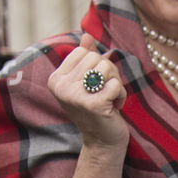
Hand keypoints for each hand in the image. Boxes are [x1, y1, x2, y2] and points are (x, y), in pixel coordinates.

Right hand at [47, 34, 127, 150]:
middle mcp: (61, 87)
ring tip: (110, 98)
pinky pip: (116, 84)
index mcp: (56, 79)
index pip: (83, 52)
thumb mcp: (86, 82)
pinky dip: (121, 95)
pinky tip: (114, 108)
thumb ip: (85, 58)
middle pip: (96, 58)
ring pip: (107, 67)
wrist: (102, 141)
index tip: (96, 84)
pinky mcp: (93, 105)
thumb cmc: (96, 109)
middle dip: (109, 73)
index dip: (96, 64)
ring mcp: (76, 96)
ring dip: (116, 83)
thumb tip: (86, 35)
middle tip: (105, 92)